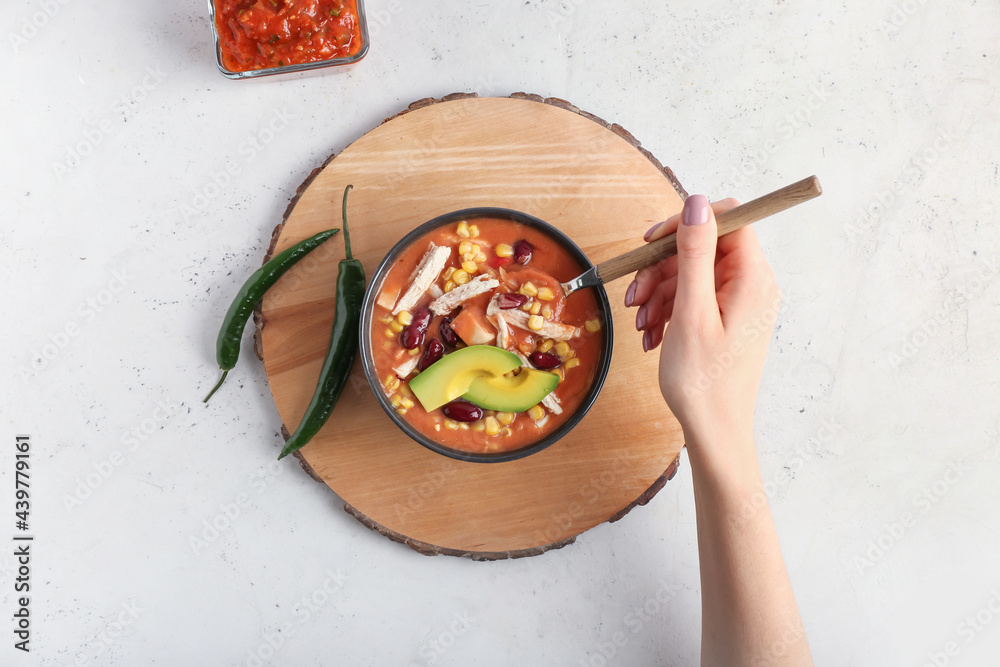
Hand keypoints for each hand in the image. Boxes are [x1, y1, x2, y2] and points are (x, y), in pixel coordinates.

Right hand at [624, 195, 780, 454]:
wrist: (714, 431)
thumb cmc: (704, 381)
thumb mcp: (691, 311)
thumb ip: (694, 253)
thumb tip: (697, 202)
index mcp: (753, 278)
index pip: (726, 219)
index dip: (685, 224)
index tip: (651, 243)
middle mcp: (754, 285)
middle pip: (703, 247)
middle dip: (662, 267)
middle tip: (634, 296)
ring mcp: (742, 302)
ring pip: (693, 272)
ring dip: (659, 292)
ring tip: (641, 323)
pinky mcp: (729, 318)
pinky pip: (695, 296)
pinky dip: (669, 309)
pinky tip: (652, 333)